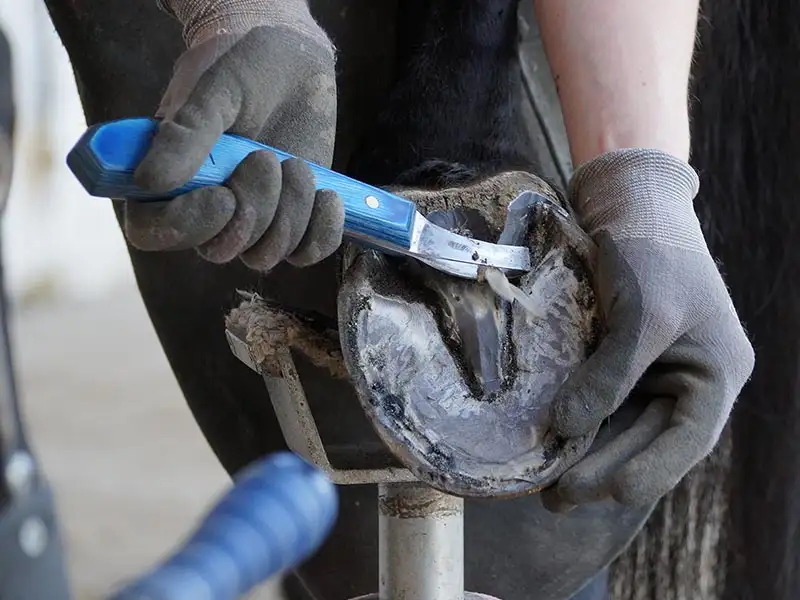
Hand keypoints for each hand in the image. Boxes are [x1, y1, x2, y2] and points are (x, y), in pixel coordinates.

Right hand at [125, 4, 343, 271]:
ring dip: (289, 214)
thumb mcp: (216, 91)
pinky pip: (305, 255)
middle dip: (253, 210)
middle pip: (218, 249)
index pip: (154, 232)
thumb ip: (186, 134)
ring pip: (264, 255)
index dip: (187, 227)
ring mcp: (251, 218)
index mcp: (167, 178)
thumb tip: (148, 182)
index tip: (223, 196)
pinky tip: (327, 196)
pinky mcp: (293, 220)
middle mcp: (204, 208)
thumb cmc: (244, 66)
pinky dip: (321, 233)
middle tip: (266, 157)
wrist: (294, 60)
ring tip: (295, 163)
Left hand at [541, 148, 754, 510]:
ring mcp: (656, 370)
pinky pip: (606, 401)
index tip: (595, 492)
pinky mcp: (624, 358)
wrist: (630, 198)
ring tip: (546, 482)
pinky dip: (581, 422)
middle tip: (554, 498)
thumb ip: (610, 375)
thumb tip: (566, 429)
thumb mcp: (642, 313)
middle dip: (603, 470)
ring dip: (588, 453)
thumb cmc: (651, 249)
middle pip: (649, 441)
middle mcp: (691, 380)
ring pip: (624, 427)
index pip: (684, 441)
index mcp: (717, 372)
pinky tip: (550, 440)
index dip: (642, 471)